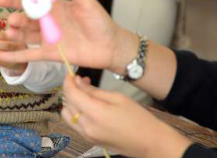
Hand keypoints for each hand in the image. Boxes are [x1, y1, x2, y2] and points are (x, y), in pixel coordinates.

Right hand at [0, 0, 136, 72]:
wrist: (110, 45)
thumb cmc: (100, 22)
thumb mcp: (88, 4)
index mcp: (54, 8)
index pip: (30, 2)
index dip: (14, 1)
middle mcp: (47, 22)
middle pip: (26, 19)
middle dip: (16, 19)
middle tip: (13, 20)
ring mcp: (47, 39)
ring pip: (26, 36)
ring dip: (15, 35)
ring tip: (10, 34)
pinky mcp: (50, 54)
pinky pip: (30, 54)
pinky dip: (17, 56)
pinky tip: (2, 57)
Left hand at [0, 31, 27, 73]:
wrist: (22, 61)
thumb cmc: (12, 45)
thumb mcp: (11, 38)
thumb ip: (1, 35)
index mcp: (18, 37)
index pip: (5, 36)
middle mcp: (19, 47)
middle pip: (5, 45)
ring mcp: (16, 57)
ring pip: (3, 54)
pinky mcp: (11, 65)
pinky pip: (0, 63)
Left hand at [62, 75, 191, 157]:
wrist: (149, 142)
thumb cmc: (138, 118)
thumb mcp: (118, 98)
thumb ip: (95, 91)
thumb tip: (78, 82)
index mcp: (95, 114)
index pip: (72, 94)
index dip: (68, 82)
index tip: (71, 73)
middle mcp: (86, 127)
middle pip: (67, 104)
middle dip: (71, 90)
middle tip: (83, 81)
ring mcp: (86, 136)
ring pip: (67, 115)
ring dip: (71, 102)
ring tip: (85, 94)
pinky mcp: (90, 140)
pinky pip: (74, 124)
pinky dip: (76, 113)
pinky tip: (88, 106)